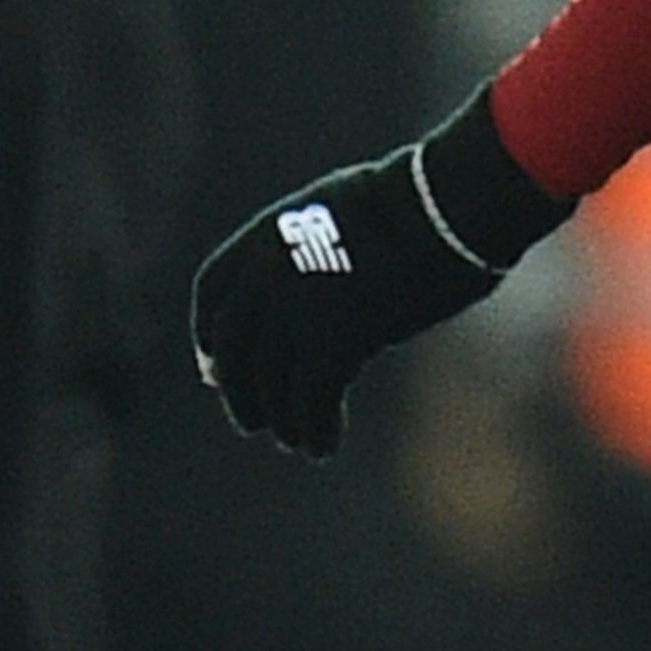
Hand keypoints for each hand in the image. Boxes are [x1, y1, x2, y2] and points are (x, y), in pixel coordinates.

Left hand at [193, 92, 563, 457]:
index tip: (213, 365)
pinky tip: (325, 447)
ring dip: (283, 421)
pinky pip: (311, 405)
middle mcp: (266, 277)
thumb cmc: (417, 203)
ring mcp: (295, 313)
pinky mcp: (331, 346)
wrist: (442, 209)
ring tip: (298, 441)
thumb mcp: (343, 212)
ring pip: (272, 386)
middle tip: (252, 421)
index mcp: (266, 235)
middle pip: (234, 351)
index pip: (212, 290)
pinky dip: (316, 432)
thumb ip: (314, 248)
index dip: (208, 334)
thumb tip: (321, 293)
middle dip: (240, 393)